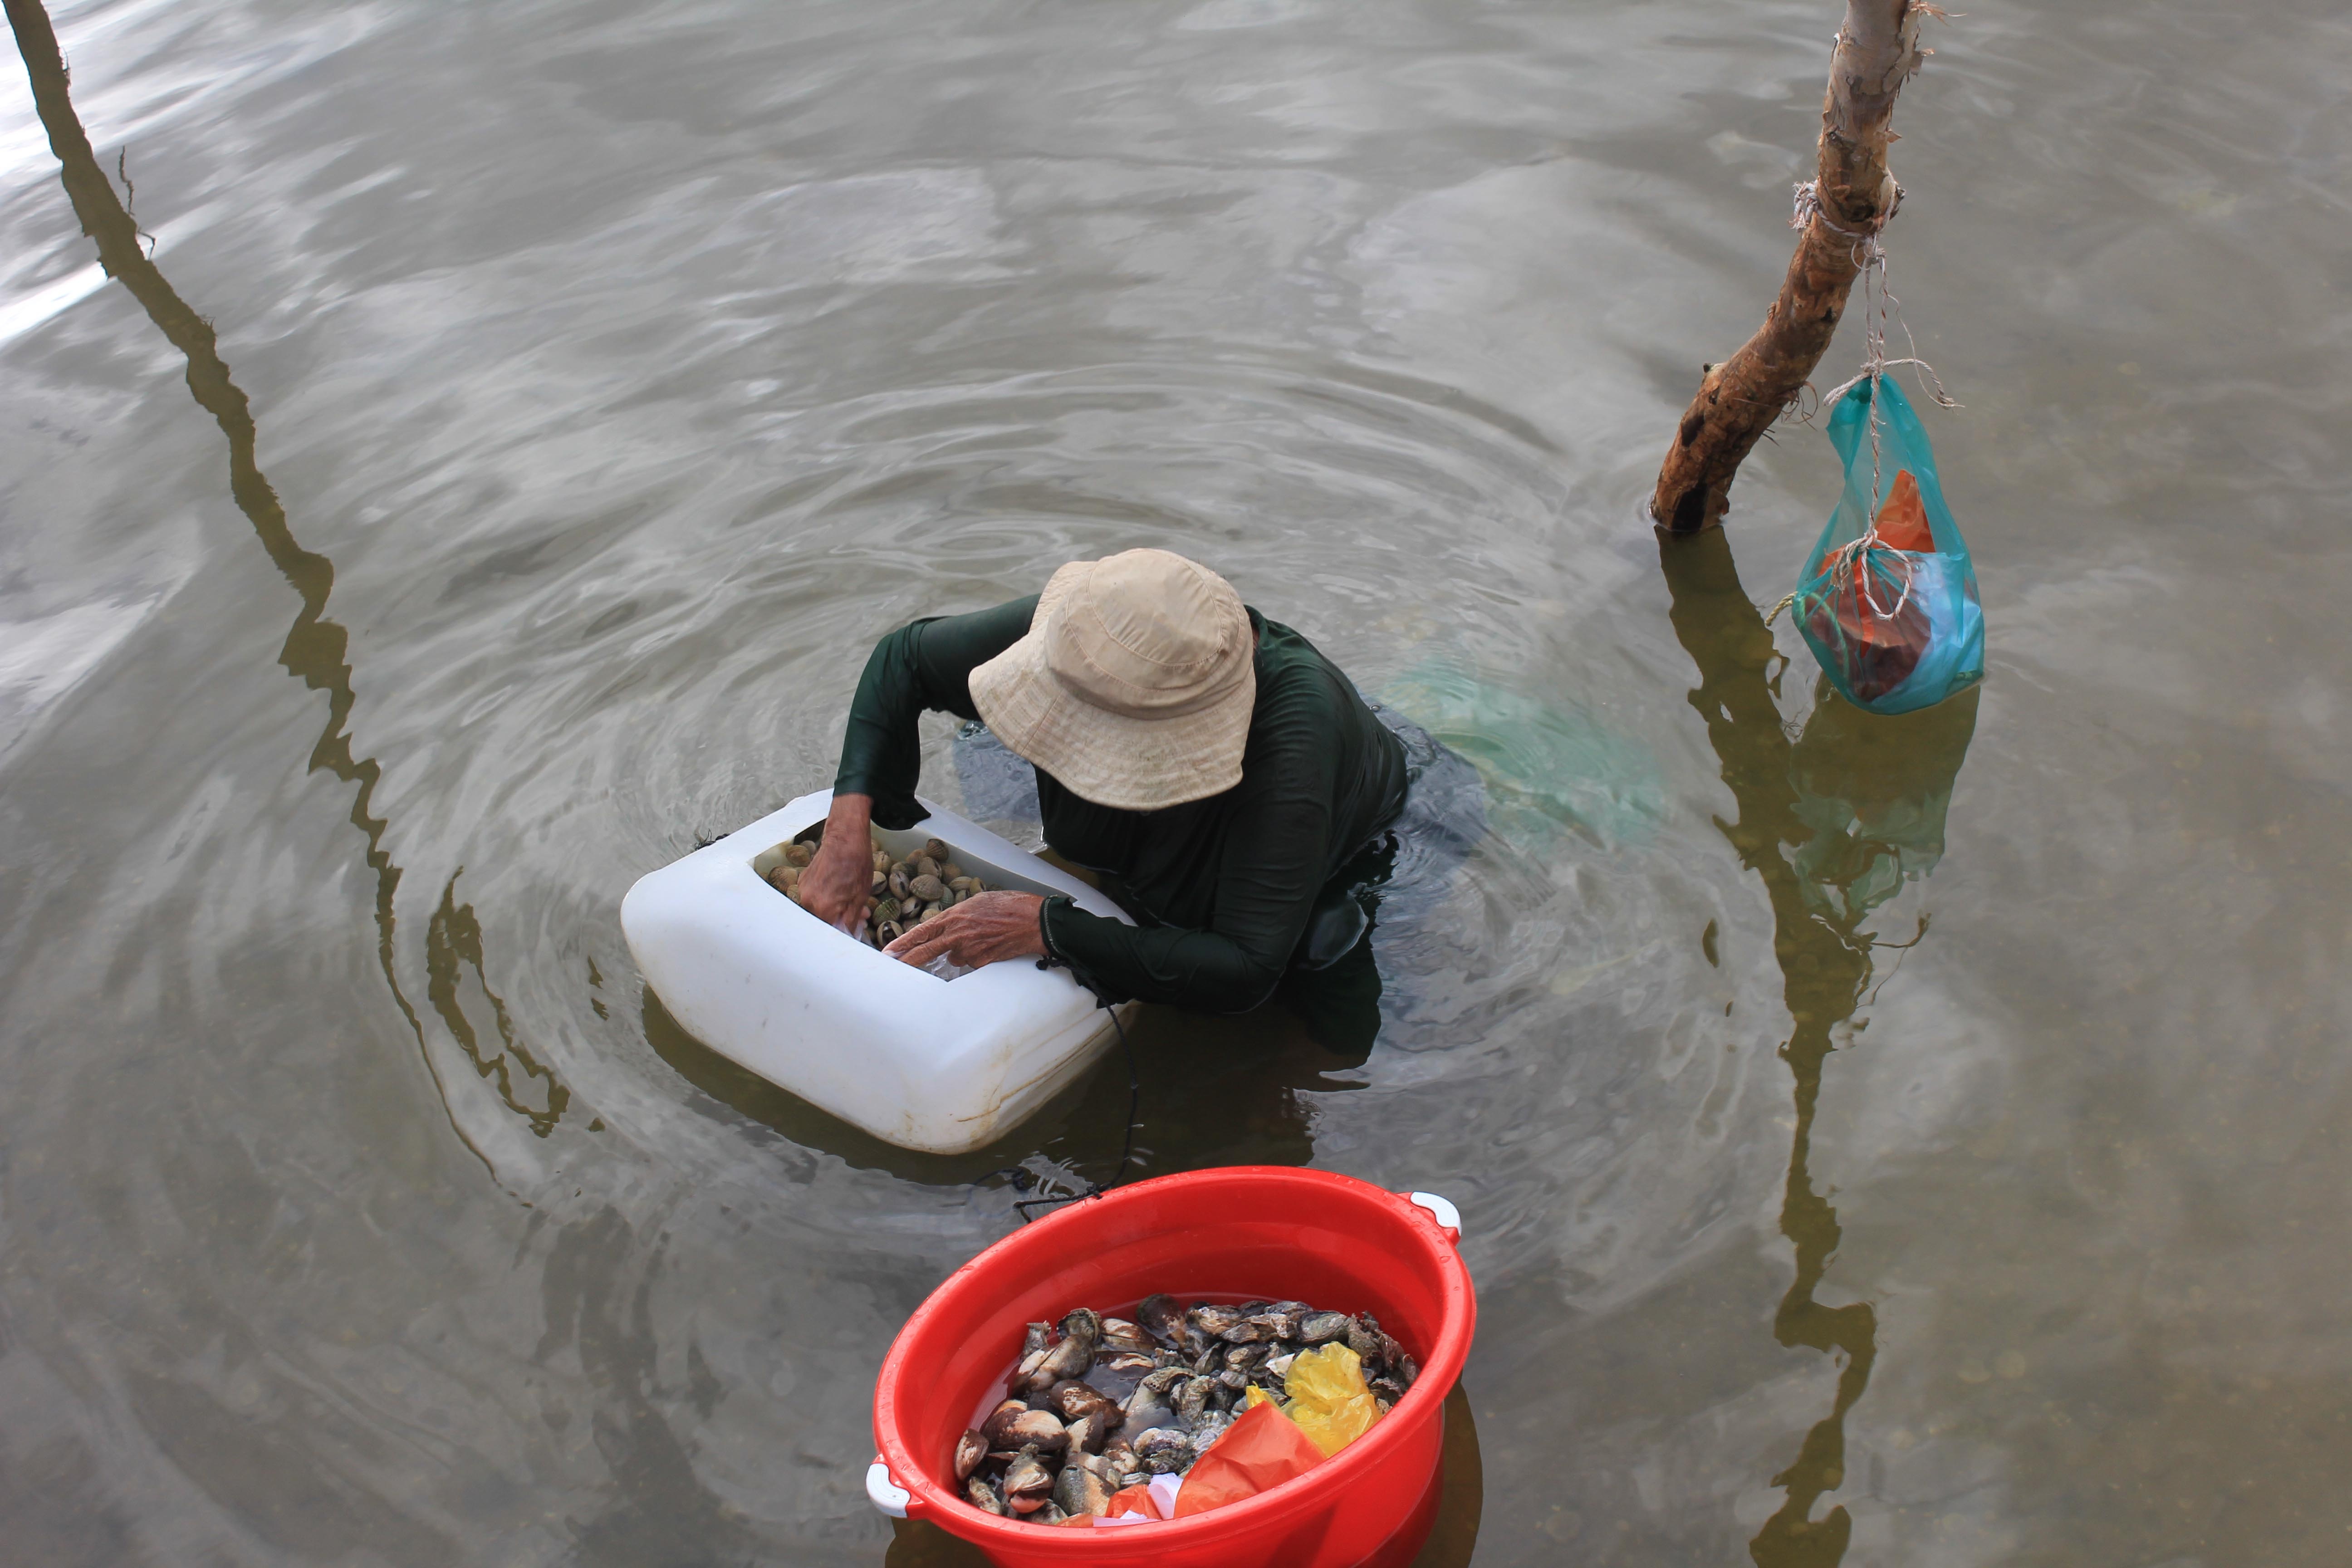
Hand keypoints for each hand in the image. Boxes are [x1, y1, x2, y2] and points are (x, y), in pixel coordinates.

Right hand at [799, 793, 876, 931]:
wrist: (845, 839)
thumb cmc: (855, 865)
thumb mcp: (860, 896)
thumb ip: (851, 919)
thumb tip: (848, 933)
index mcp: (823, 908)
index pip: (831, 932)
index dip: (845, 932)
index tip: (855, 928)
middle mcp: (808, 902)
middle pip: (823, 921)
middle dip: (841, 920)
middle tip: (859, 914)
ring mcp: (803, 890)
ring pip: (819, 909)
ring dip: (834, 908)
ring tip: (851, 899)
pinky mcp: (803, 881)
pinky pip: (814, 897)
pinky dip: (826, 897)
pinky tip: (839, 888)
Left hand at [885, 890, 1046, 970]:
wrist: (1035, 922)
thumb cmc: (1010, 906)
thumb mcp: (979, 901)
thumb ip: (959, 916)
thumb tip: (949, 928)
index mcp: (955, 916)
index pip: (922, 932)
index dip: (903, 943)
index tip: (889, 951)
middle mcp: (958, 935)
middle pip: (925, 952)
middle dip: (908, 960)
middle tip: (893, 966)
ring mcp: (969, 950)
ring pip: (954, 957)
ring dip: (960, 952)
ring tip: (982, 938)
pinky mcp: (982, 962)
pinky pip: (972, 962)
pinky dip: (977, 956)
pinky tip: (990, 945)